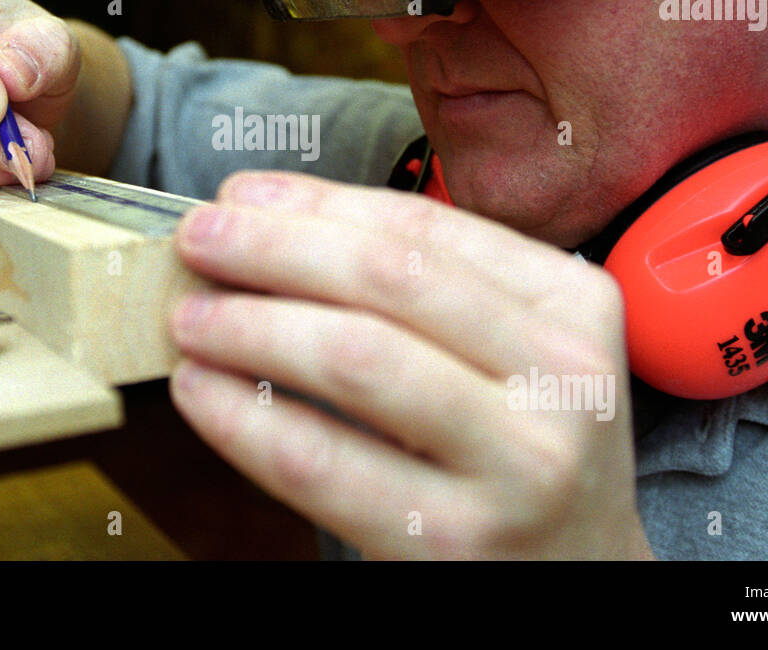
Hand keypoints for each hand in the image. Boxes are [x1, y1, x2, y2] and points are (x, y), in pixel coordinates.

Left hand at [168, 171, 652, 559]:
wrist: (577, 574)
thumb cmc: (520, 449)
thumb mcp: (512, 351)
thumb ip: (420, 287)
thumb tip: (268, 220)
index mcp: (572, 306)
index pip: (423, 228)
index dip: (315, 202)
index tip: (239, 193)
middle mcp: (562, 378)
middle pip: (387, 278)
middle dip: (272, 246)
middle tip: (197, 237)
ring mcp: (516, 464)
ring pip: (355, 359)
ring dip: (251, 325)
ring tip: (190, 316)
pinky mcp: (452, 541)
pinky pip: (322, 460)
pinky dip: (243, 418)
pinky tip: (200, 392)